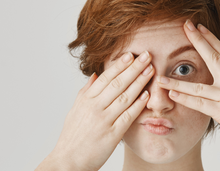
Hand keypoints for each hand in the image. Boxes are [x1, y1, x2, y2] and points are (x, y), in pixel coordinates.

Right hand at [36, 52, 154, 170]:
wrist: (69, 161)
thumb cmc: (72, 136)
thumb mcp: (75, 110)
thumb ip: (85, 92)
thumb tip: (95, 75)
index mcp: (86, 100)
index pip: (105, 78)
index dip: (119, 65)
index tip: (130, 55)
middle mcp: (95, 108)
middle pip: (117, 83)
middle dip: (133, 68)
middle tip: (146, 56)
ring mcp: (104, 120)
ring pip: (125, 97)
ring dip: (139, 82)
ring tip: (150, 71)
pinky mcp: (112, 134)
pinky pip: (128, 116)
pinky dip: (138, 105)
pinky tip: (147, 95)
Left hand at [157, 20, 219, 153]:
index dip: (211, 38)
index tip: (199, 27)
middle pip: (213, 57)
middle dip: (197, 40)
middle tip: (185, 27)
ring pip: (198, 86)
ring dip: (177, 82)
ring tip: (160, 78)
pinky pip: (200, 104)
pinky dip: (185, 99)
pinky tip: (172, 95)